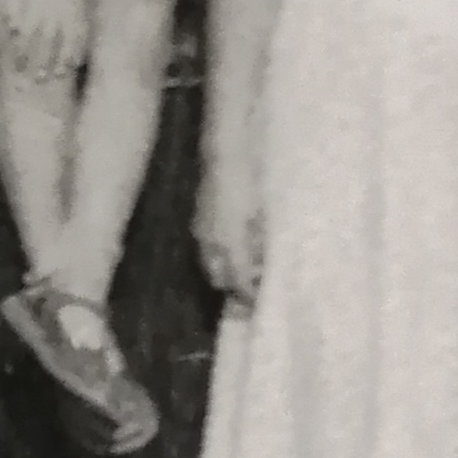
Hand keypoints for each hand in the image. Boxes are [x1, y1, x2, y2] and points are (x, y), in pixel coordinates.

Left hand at [6, 0, 89, 80]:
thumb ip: (13, 10)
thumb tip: (12, 27)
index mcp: (34, 12)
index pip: (25, 38)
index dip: (22, 55)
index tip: (18, 70)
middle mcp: (50, 17)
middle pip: (45, 43)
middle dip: (41, 62)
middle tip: (38, 79)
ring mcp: (67, 18)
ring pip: (64, 42)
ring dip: (61, 60)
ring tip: (59, 75)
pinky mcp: (81, 17)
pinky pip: (81, 37)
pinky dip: (79, 50)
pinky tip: (76, 63)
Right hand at [194, 160, 264, 305]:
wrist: (225, 157)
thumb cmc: (249, 185)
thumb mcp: (261, 217)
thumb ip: (258, 245)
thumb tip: (260, 267)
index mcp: (230, 243)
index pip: (238, 280)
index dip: (247, 294)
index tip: (258, 300)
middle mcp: (211, 243)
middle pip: (218, 279)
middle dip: (232, 286)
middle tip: (250, 284)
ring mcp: (200, 232)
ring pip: (209, 264)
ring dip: (223, 271)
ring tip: (241, 266)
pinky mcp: (196, 222)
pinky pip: (205, 249)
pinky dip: (216, 255)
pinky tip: (230, 246)